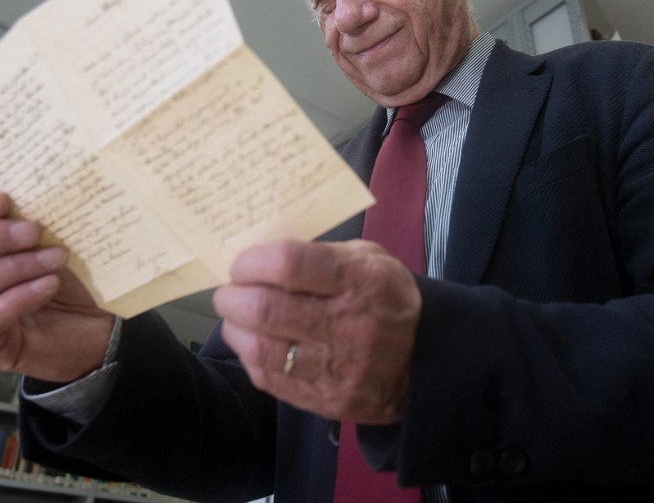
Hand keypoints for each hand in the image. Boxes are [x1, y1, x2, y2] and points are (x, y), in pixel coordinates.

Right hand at [0, 189, 114, 382]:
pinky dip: (19, 297)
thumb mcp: (54, 240)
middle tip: (34, 231)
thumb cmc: (72, 280)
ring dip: (14, 266)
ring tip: (56, 258)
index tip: (3, 201)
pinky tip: (50, 285)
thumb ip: (33, 216)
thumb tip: (34, 188)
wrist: (98, 326)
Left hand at [213, 239, 421, 423]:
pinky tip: (256, 344)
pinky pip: (270, 379)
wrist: (425, 360)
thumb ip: (321, 254)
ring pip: (261, 349)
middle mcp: (349, 324)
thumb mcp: (369, 260)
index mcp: (361, 279)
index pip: (289, 265)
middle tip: (229, 292)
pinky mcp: (327, 399)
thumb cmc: (385, 298)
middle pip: (266, 309)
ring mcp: (338, 367)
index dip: (251, 262)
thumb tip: (263, 257)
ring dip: (236, 330)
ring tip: (237, 319)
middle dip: (233, 297)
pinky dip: (252, 358)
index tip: (241, 264)